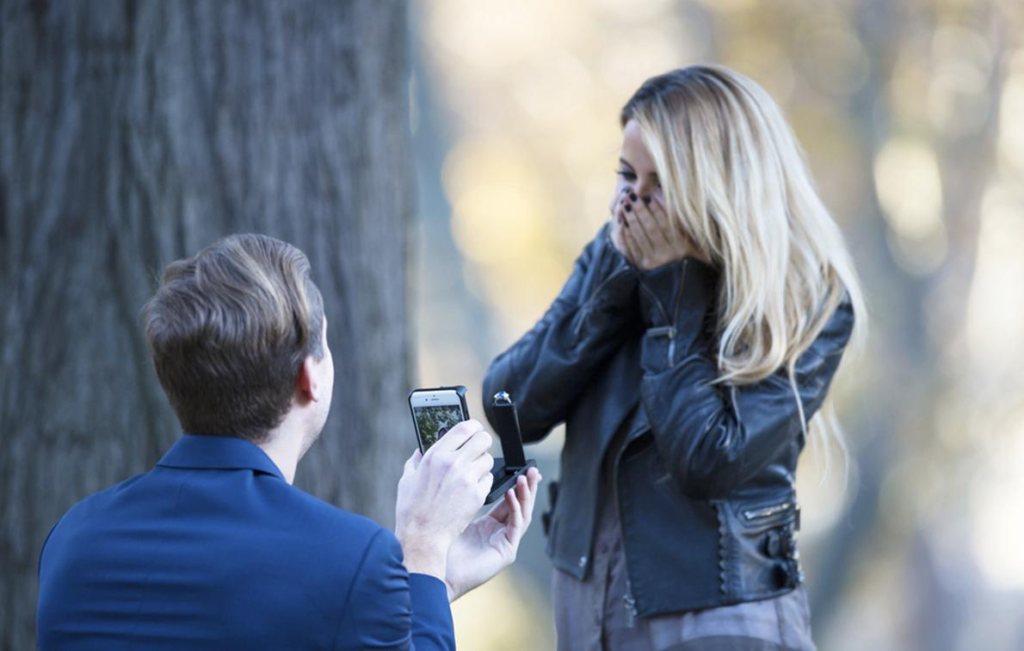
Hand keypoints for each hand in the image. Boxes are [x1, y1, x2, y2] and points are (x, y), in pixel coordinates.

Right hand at [395, 420, 493, 580]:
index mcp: (436, 455)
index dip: (474, 426)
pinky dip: (483, 481)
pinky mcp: (477, 495)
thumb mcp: (408, 479)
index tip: (475, 429)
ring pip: (489, 460)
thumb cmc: (412, 509)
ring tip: (471, 473)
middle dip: (482, 443)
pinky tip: (472, 488)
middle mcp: (453, 464)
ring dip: (482, 464)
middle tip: (478, 450)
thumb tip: (420, 451)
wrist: (422, 536)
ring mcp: (467, 479)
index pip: (465, 428)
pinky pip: (489, 479)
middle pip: (484, 439)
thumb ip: (416, 461)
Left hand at [444, 467, 541, 601]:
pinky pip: (515, 526)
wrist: (434, 570)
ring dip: (525, 495)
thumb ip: (462, 497)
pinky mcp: (506, 552)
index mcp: (489, 525)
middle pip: (520, 506)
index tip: (521, 469)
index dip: (516, 485)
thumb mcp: (454, 514)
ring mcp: (504, 543)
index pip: (509, 501)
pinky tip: (510, 495)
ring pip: (523, 514)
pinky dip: (515, 509)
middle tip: (532, 470)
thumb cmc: (439, 545)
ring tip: (524, 478)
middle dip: (527, 487)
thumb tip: (462, 472)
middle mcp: (499, 534)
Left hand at [613, 190, 697, 269]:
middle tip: (632, 196)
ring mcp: (652, 262)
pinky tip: (622, 223)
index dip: (656, 210)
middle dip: (640, 210)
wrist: (683, 290)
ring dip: (631, 219)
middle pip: (650, 228)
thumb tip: (675, 209)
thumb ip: (687, 231)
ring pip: (639, 236)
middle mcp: (666, 255)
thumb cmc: (694, 264)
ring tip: (625, 204)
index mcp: (681, 248)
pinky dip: (626, 235)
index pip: (666, 224)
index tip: (649, 197)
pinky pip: (632, 248)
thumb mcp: (697, 248)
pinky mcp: (642, 267)